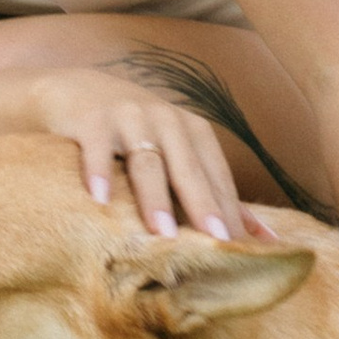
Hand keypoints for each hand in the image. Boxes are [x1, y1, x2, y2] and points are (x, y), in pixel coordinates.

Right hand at [0, 59, 264, 244]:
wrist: (74, 90)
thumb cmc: (134, 133)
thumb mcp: (176, 153)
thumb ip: (214, 192)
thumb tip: (263, 238)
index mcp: (192, 131)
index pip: (215, 176)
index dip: (229, 210)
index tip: (241, 248)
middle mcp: (165, 120)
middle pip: (188, 168)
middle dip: (203, 204)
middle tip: (216, 241)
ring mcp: (129, 117)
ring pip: (147, 161)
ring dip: (155, 197)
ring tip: (163, 232)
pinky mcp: (92, 120)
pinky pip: (98, 147)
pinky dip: (98, 171)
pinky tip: (99, 199)